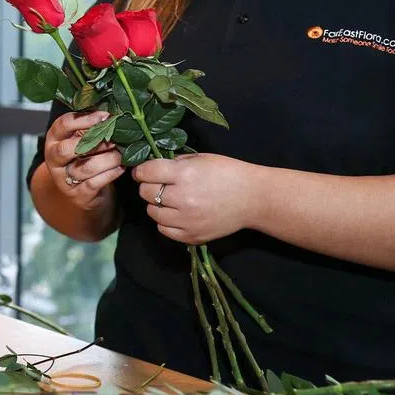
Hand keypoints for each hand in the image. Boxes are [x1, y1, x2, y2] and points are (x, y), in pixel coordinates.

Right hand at [43, 111, 123, 210]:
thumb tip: (113, 114)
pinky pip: (94, 183)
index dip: (85, 119)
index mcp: (54, 138)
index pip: (63, 124)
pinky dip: (110, 174)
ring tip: (121, 154)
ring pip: (84, 168)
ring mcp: (64, 179)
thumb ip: (91, 126)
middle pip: (67, 149)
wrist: (79, 190)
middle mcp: (54, 159)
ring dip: (107, 159)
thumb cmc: (84, 156)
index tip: (105, 117)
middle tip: (114, 138)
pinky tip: (121, 167)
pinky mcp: (77, 195)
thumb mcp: (81, 139)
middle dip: (94, 142)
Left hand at [133, 154, 258, 243]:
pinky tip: (176, 213)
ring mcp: (187, 220)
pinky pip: (163, 229)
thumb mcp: (201, 158)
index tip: (143, 170)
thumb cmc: (228, 173)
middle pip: (146, 193)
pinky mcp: (192, 236)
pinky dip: (165, 221)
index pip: (146, 172)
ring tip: (170, 199)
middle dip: (149, 186)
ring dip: (156, 204)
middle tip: (159, 184)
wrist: (253, 198)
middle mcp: (183, 198)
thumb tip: (153, 167)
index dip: (141, 170)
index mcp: (185, 174)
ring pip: (152, 212)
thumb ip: (176, 163)